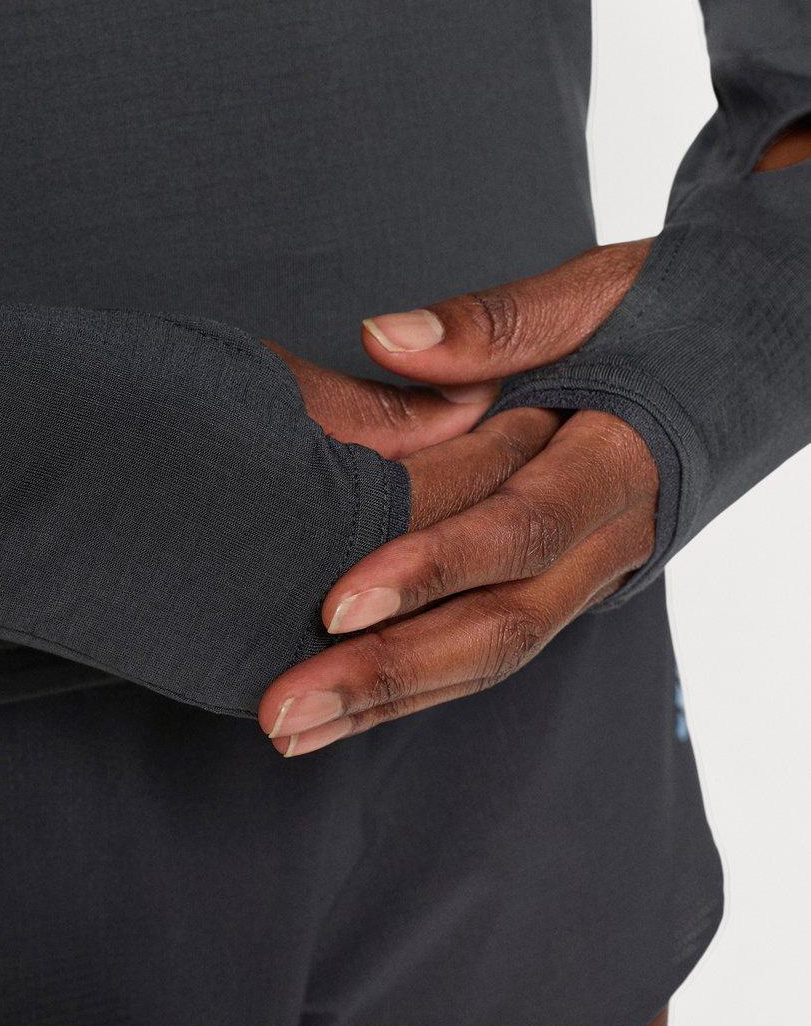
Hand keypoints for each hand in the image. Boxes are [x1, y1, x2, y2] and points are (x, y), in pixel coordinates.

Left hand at [258, 240, 660, 754]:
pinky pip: (491, 647)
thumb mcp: (595, 297)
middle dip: (391, 672)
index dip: (433, 568)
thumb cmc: (667, 317)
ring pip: (493, 656)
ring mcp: (587, 574)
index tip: (335, 604)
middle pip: (503, 625)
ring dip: (390, 700)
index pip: (524, 529)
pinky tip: (339, 710)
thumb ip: (495, 324)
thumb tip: (382, 336)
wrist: (740, 361)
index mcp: (620, 462)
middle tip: (285, 710)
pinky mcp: (561, 585)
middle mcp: (608, 538)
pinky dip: (414, 684)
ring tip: (290, 729)